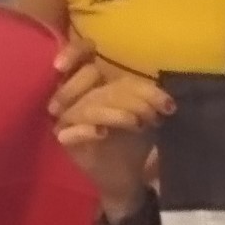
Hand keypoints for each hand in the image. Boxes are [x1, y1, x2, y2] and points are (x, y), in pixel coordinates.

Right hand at [49, 37, 170, 217]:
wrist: (128, 175)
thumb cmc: (134, 136)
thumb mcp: (146, 110)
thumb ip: (146, 93)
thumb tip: (159, 87)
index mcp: (94, 81)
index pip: (77, 54)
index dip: (77, 50)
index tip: (92, 50)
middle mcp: (76, 94)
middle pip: (89, 78)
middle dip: (127, 93)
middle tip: (153, 113)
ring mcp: (67, 118)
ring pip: (84, 105)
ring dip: (116, 112)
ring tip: (141, 124)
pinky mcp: (65, 141)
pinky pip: (69, 132)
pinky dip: (86, 130)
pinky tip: (103, 133)